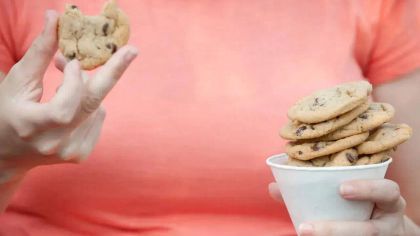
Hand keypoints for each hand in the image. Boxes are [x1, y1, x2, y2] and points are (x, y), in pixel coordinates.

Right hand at [0, 10, 137, 181]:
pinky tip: (70, 105)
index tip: (73, 62)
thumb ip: (38, 52)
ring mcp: (72, 151)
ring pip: (96, 107)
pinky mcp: (83, 153)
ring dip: (86, 87)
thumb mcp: (18, 82)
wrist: (10, 153)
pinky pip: (99, 116)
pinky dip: (89, 104)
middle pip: (92, 106)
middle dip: (113, 73)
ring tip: (62, 84)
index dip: (73, 83)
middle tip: (131, 51)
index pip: (64, 109)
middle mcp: (55, 144)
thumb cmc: (9, 112)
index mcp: (32, 128)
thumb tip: (54, 18)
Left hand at [269, 179, 419, 235]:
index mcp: (388, 199)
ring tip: (304, 235)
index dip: (368, 189)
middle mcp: (389, 221)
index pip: (388, 190)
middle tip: (305, 229)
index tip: (341, 189)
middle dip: (336, 230)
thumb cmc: (362, 204)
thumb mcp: (351, 192)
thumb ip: (316, 187)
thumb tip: (274, 187)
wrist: (388, 229)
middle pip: (368, 230)